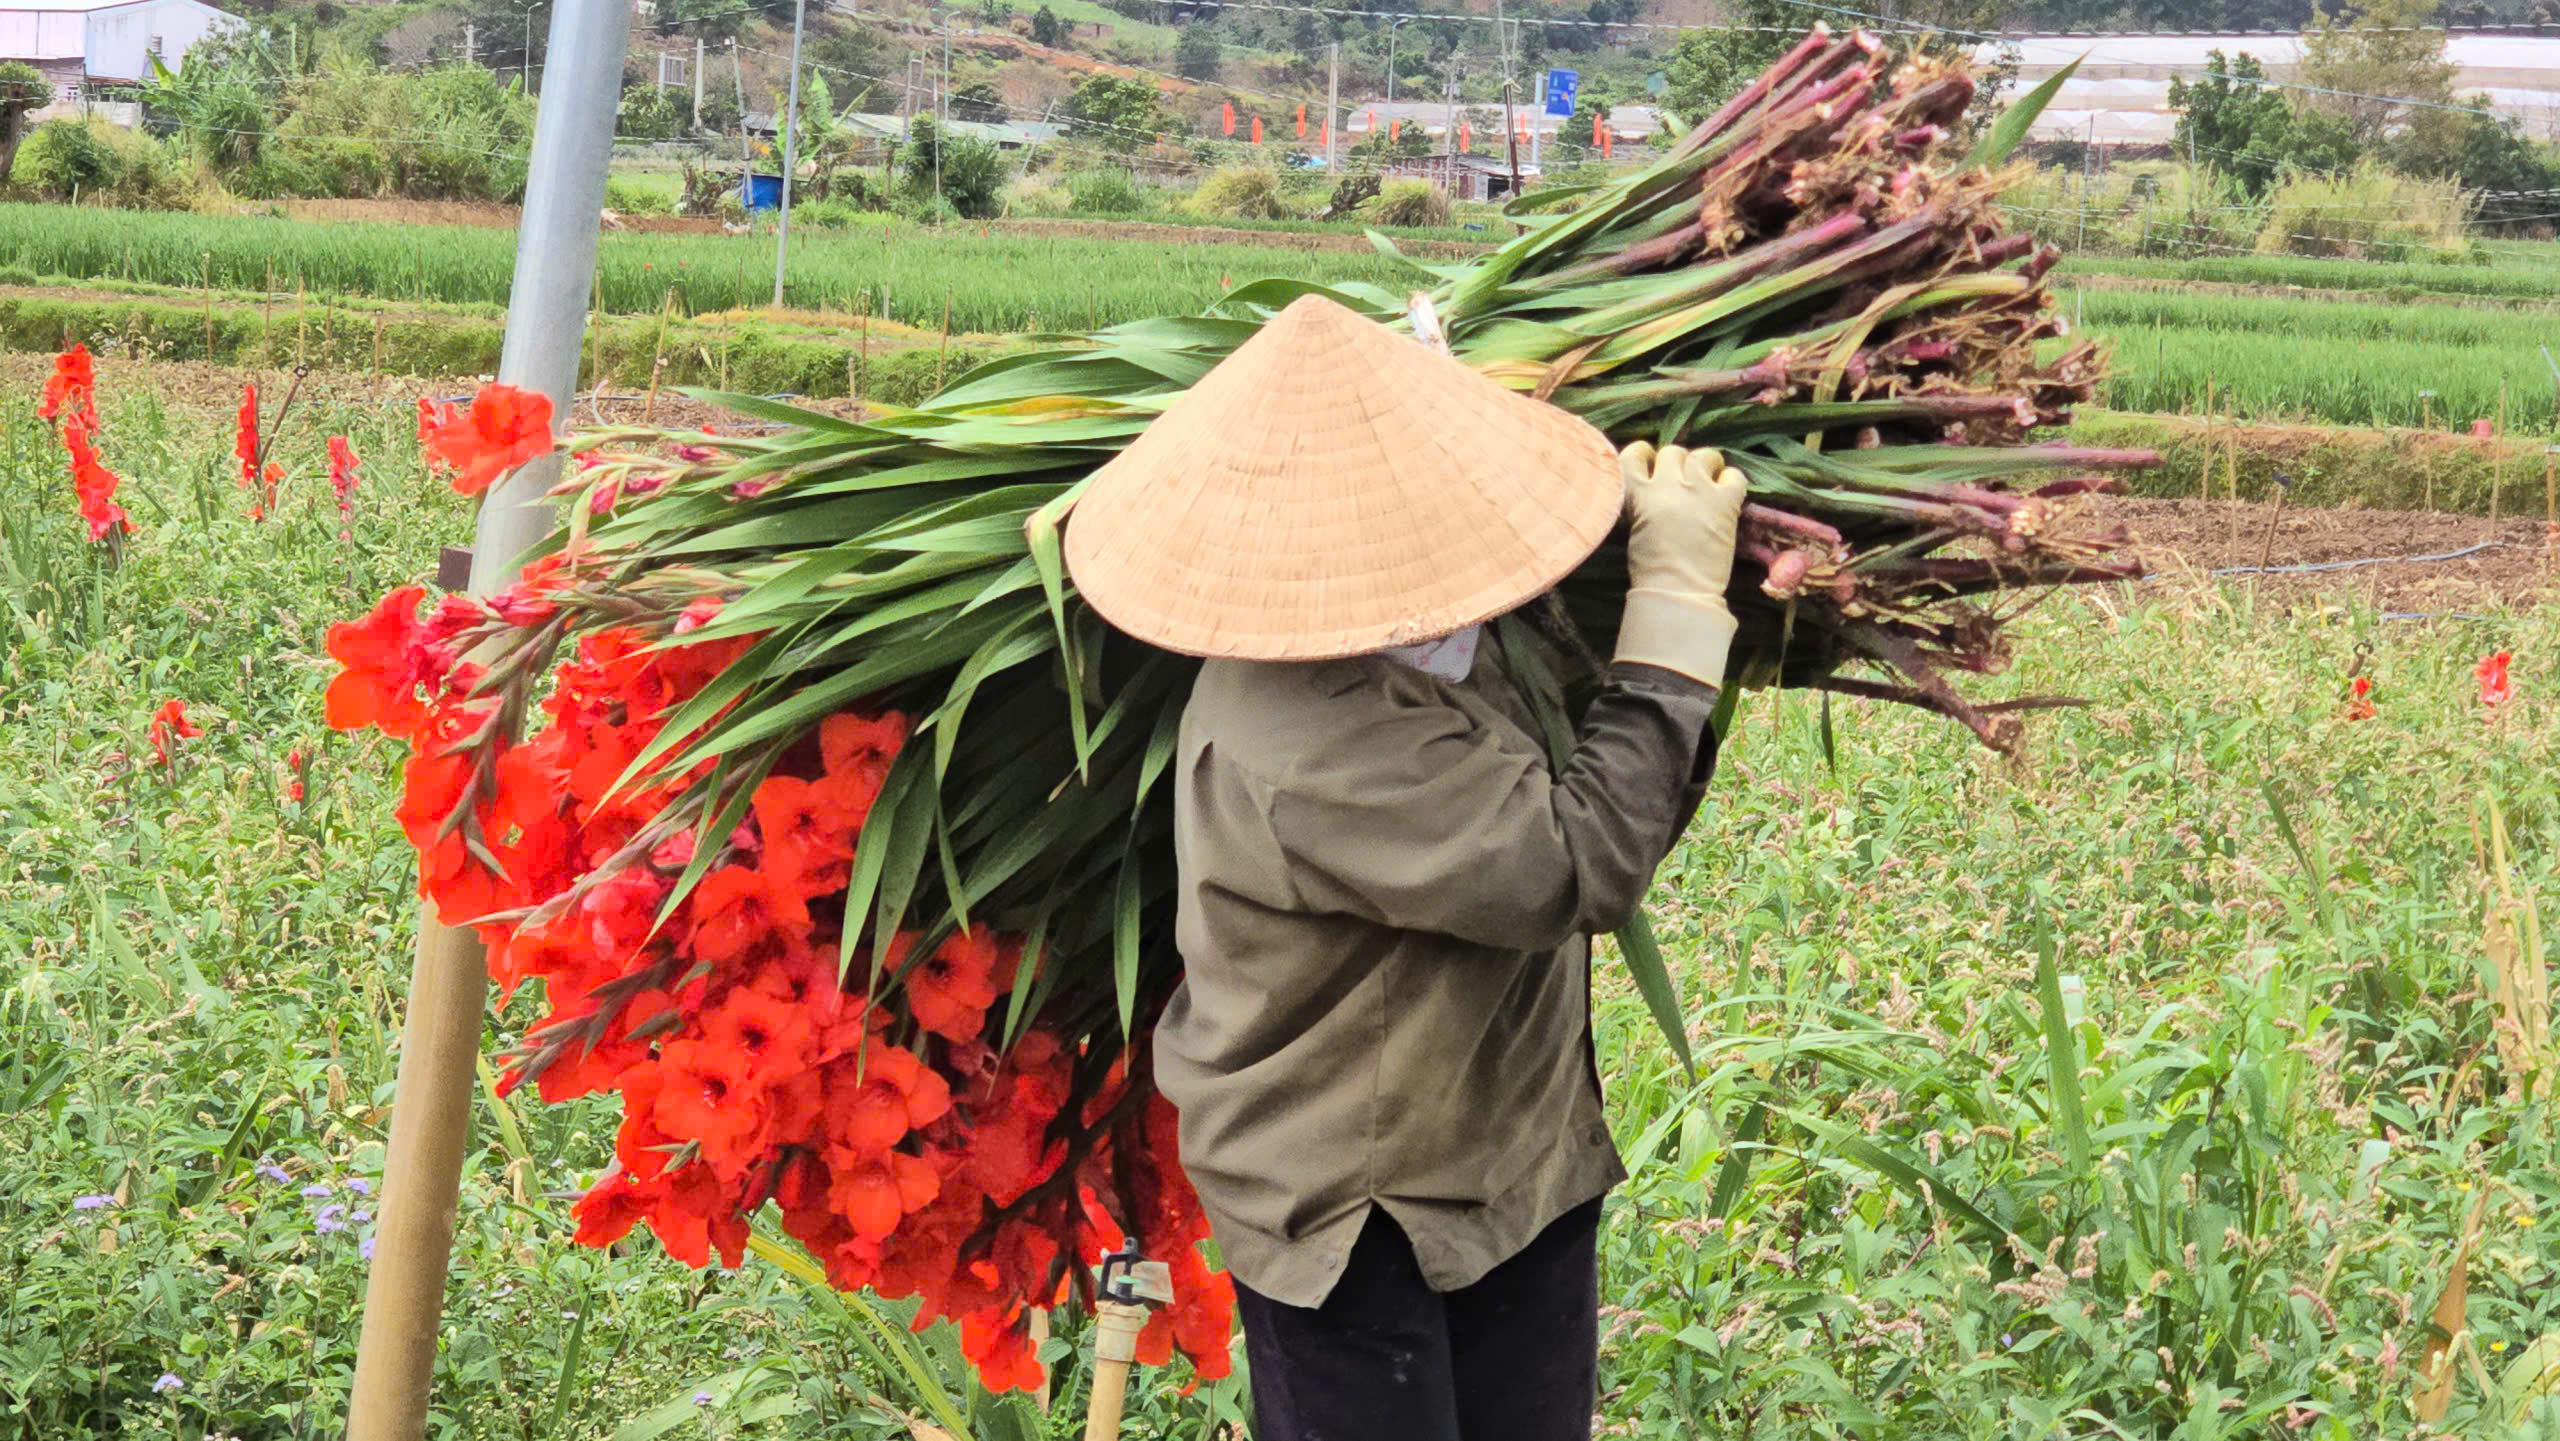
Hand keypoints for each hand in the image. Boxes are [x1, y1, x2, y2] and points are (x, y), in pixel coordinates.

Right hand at [1612, 441, 1747, 685]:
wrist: (1679, 593)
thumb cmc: (1651, 571)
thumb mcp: (1634, 530)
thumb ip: (1641, 504)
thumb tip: (1651, 492)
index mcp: (1638, 494)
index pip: (1634, 455)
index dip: (1644, 457)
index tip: (1651, 465)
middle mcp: (1668, 485)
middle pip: (1672, 452)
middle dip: (1677, 464)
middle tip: (1683, 481)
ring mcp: (1698, 491)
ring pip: (1704, 455)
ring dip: (1706, 465)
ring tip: (1709, 480)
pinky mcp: (1725, 502)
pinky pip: (1734, 476)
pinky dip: (1732, 481)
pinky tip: (1728, 494)